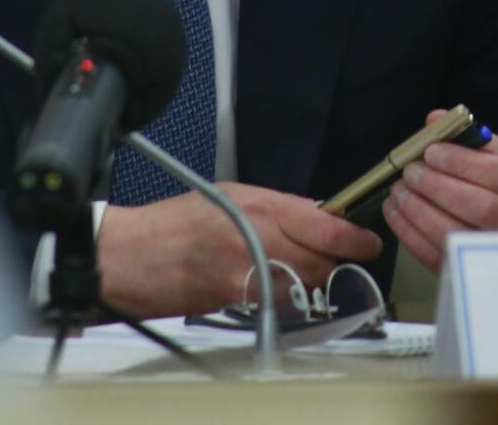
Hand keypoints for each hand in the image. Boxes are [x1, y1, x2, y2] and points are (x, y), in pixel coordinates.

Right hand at [95, 181, 383, 317]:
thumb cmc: (171, 224)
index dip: (353, 237)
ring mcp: (248, 270)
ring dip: (307, 281)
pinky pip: (277, 302)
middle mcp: (258, 235)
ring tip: (288, 270)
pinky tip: (265, 286)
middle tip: (332, 259)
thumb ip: (275, 206)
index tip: (368, 243)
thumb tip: (314, 216)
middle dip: (332, 262)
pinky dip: (281, 298)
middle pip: (322, 259)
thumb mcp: (229, 195)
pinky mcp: (236, 299)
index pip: (325, 223)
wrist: (130, 254)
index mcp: (259, 204)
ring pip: (304, 284)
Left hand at [383, 109, 497, 273]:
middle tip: (410, 172)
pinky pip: (441, 258)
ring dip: (420, 212)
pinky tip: (397, 214)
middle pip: (483, 208)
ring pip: (460, 236)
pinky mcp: (480, 278)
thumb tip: (434, 120)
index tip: (431, 152)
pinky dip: (413, 235)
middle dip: (438, 187)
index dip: (463, 163)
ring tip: (399, 191)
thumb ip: (472, 139)